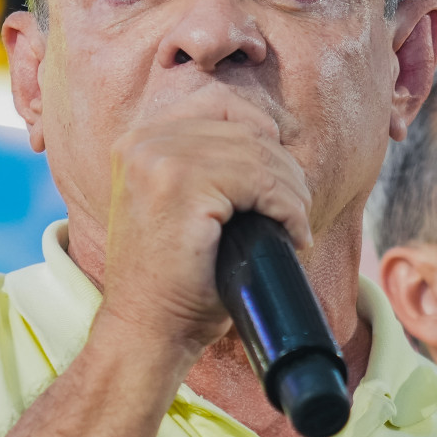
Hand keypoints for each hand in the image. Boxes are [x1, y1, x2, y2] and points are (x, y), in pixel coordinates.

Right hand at [97, 88, 312, 356]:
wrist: (146, 332)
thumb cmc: (172, 282)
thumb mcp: (184, 210)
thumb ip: (209, 168)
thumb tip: (275, 143)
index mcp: (139, 142)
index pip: (220, 105)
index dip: (262, 135)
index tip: (280, 179)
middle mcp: (143, 141)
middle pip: (245, 129)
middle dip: (284, 170)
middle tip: (297, 213)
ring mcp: (159, 159)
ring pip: (259, 154)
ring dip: (291, 191)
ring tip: (296, 225)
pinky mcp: (181, 184)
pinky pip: (261, 181)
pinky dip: (288, 206)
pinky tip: (292, 232)